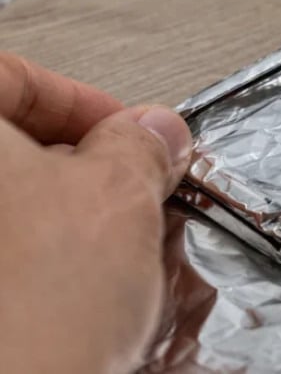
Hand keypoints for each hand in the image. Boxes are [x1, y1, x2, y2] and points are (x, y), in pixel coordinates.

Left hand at [0, 53, 192, 373]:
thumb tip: (155, 131)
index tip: (129, 134)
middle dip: (78, 163)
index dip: (86, 103)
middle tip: (125, 186)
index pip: (16, 76)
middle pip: (8, 147)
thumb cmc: (29, 316)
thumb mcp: (117, 196)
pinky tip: (66, 287)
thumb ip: (140, 144)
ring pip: (8, 208)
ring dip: (59, 216)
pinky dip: (31, 259)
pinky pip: (7, 254)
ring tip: (102, 247)